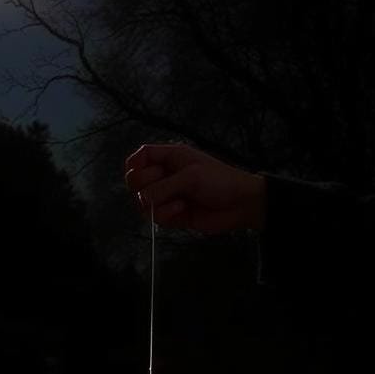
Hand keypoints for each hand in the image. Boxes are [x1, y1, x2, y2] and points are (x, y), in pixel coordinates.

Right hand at [124, 143, 265, 232]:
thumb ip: (162, 186)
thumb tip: (143, 199)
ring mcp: (168, 195)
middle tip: (163, 186)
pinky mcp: (172, 214)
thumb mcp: (190, 176)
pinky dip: (166, 215)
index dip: (134, 165)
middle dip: (146, 186)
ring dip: (157, 203)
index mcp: (170, 158)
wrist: (240, 205)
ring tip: (178, 202)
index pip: (140, 157)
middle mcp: (165, 176)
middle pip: (135, 181)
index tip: (138, 172)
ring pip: (142, 202)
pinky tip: (183, 211)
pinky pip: (155, 216)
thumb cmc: (220, 181)